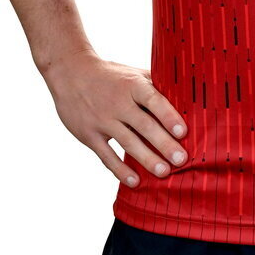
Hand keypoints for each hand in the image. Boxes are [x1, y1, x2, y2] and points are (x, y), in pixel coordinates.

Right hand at [41, 50, 187, 187]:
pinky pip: (107, 155)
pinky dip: (120, 170)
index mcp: (132, 85)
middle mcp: (118, 103)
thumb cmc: (110, 74)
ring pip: (128, 142)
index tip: (183, 132)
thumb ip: (154, 85)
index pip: (153, 100)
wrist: (71, 73)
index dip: (168, 116)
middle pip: (144, 125)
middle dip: (164, 144)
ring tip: (164, 173)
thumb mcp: (132, 73)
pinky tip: (135, 181)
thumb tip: (183, 96)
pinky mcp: (89, 135)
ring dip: (147, 159)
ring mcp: (103, 120)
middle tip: (181, 160)